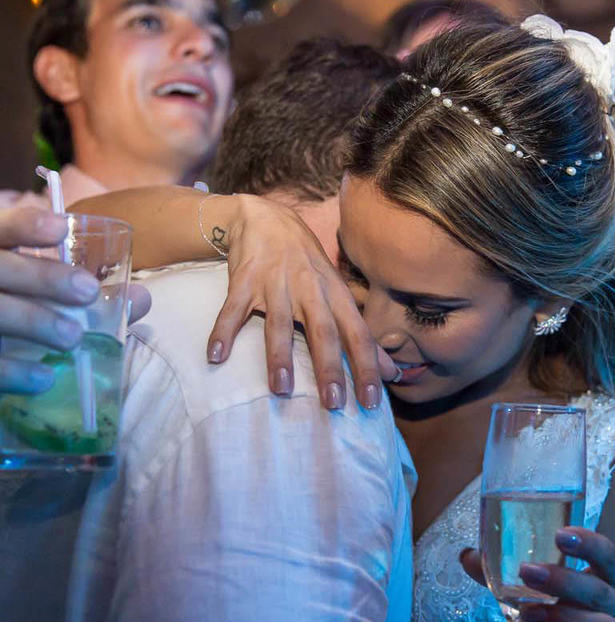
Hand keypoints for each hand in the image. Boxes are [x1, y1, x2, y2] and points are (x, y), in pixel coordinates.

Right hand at [0, 208, 101, 392]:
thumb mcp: (42, 297)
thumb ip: (83, 294)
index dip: (23, 226)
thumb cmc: (18, 315)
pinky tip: (45, 377)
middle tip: (87, 289)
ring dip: (32, 321)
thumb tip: (141, 298)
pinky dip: (13, 370)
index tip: (60, 228)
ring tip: (72, 337)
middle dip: (41, 276)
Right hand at [204, 195, 398, 409]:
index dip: (367, 367)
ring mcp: (276, 284)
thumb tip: (391, 372)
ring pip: (280, 325)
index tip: (371, 401)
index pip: (358, 335)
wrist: (267, 218)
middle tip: (333, 403)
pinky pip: (232, 309)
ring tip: (281, 389)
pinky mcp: (244, 280)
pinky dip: (223, 332)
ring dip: (280, 357)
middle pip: (323, 333)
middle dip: (329, 368)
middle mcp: (310, 290)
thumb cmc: (309, 266)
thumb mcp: (338, 294)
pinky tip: (216, 357)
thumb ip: (361, 334)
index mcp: (336, 296)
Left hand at [460, 527, 614, 621]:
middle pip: (601, 590)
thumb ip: (502, 576)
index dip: (589, 544)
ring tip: (528, 615)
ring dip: (563, 618)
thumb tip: (467, 555)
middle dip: (563, 580)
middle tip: (527, 572)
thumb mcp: (526, 596)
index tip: (560, 535)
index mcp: (610, 578)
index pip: (608, 554)